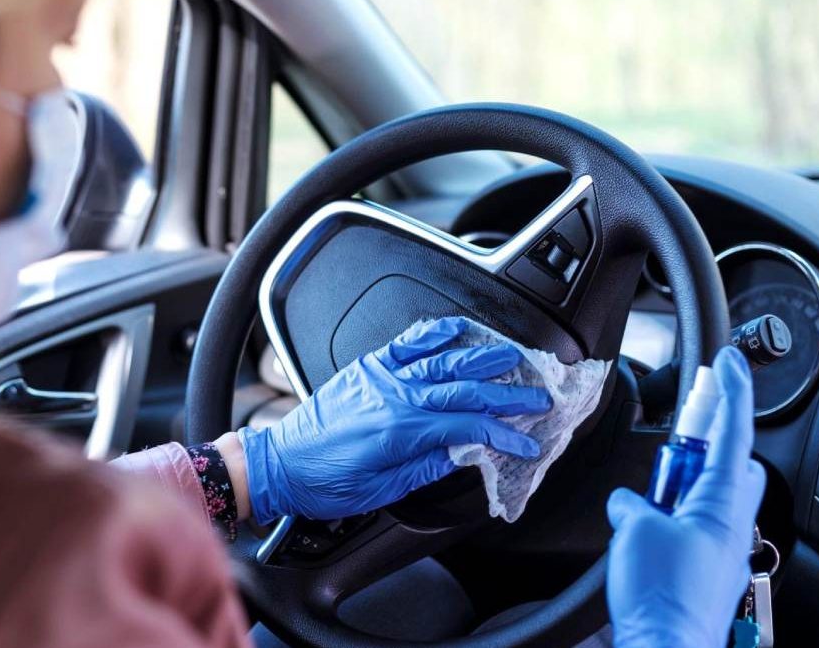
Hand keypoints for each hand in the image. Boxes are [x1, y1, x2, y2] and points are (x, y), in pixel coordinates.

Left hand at [238, 317, 550, 522]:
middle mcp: (394, 395)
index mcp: (401, 430)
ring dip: (483, 357)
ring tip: (515, 357)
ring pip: (442, 359)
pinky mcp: (366, 367)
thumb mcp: (381, 490)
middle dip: (508, 392)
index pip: (468, 425)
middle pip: (464, 388)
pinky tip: (458, 329)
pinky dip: (435, 333)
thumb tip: (466, 452)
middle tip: (540, 395)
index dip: (504, 433)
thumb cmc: (323, 483)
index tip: (528, 440)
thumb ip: (427, 466)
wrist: (278, 464)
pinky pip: (406, 342)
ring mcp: (380, 376)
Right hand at [606, 346, 766, 646]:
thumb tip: (628, 504)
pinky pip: (689, 534)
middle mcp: (728, 526)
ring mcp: (718, 552)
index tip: (729, 362)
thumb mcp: (635, 531)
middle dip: (707, 453)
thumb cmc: (661, 595)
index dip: (731, 392)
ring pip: (707, 503)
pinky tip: (638, 545)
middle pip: (731, 468)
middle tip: (674, 456)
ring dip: (679, 497)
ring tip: (643, 513)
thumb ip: (633, 505)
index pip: (732, 433)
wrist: (664, 647)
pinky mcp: (703, 574)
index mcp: (721, 503)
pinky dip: (666, 528)